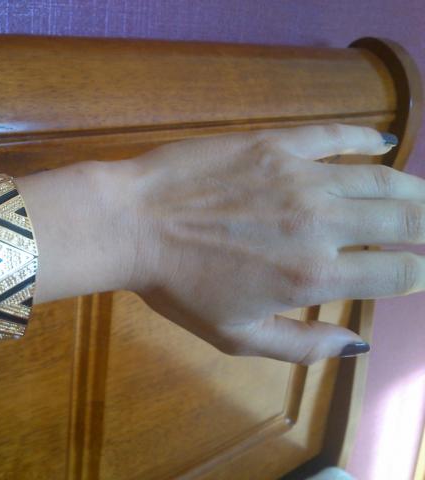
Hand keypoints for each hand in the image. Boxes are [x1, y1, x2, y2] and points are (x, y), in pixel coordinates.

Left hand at [123, 124, 423, 364]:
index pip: (396, 274)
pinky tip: (382, 141)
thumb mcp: (235, 337)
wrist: (131, 224)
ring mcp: (299, 177)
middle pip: (404, 220)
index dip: (418, 274)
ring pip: (380, 178)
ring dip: (411, 189)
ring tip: (419, 196)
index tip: (416, 271)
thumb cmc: (177, 287)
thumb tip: (357, 345)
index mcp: (313, 278)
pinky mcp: (274, 144)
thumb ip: (302, 345)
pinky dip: (366, 137)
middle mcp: (320, 225)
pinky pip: (334, 136)